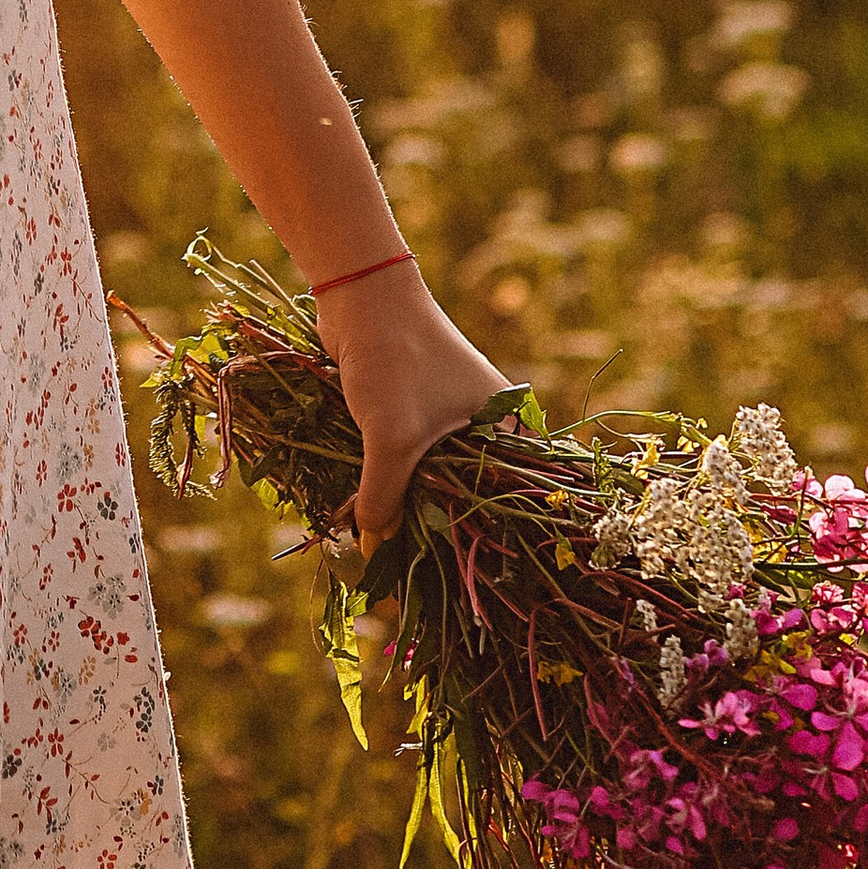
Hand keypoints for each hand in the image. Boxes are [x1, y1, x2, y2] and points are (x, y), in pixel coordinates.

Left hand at [320, 259, 507, 546]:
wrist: (357, 294)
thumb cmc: (393, 359)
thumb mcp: (392, 438)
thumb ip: (385, 497)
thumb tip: (370, 547)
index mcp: (506, 425)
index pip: (509, 495)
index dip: (486, 535)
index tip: (460, 574)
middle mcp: (483, 422)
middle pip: (465, 492)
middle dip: (436, 525)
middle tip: (413, 571)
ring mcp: (445, 415)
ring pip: (428, 476)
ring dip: (403, 505)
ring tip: (381, 547)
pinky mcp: (408, 409)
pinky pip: (402, 458)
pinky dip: (383, 481)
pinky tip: (360, 511)